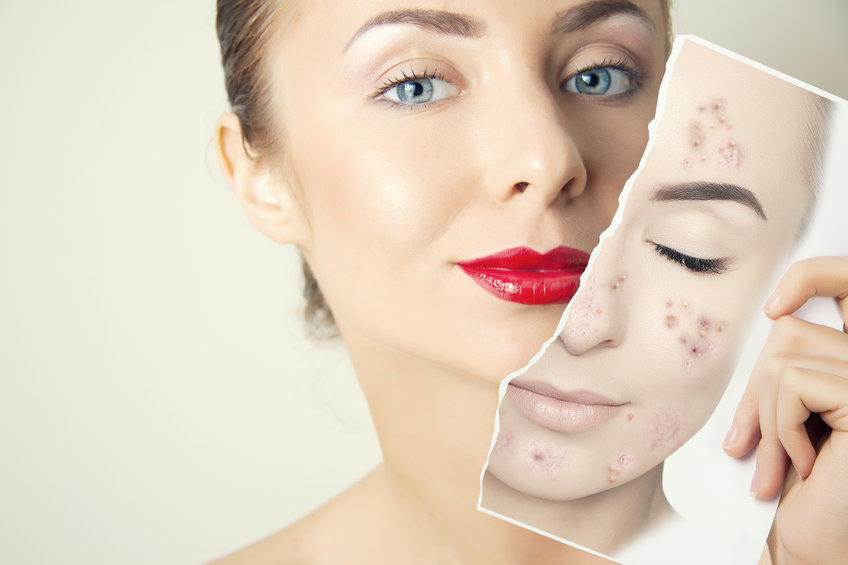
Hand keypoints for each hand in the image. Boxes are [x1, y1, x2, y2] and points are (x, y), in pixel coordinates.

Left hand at [722, 257, 847, 564]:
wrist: (819, 547)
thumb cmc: (804, 488)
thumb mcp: (790, 412)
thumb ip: (793, 365)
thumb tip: (777, 317)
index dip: (813, 275)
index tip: (774, 308)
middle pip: (792, 330)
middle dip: (757, 388)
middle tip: (750, 443)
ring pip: (784, 354)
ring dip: (765, 416)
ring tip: (783, 462)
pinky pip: (792, 382)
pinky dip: (780, 426)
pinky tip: (803, 465)